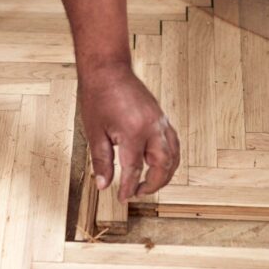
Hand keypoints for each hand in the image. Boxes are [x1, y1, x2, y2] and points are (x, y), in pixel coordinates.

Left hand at [79, 61, 179, 201]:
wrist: (108, 70)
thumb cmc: (98, 97)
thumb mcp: (94, 133)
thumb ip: (101, 161)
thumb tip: (104, 185)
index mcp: (134, 132)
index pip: (134, 169)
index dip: (128, 187)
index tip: (123, 198)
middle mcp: (153, 128)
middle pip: (162, 165)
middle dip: (152, 185)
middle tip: (138, 194)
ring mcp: (161, 122)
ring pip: (173, 155)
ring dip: (164, 174)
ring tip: (149, 184)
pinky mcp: (162, 117)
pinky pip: (173, 143)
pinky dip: (170, 158)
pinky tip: (159, 165)